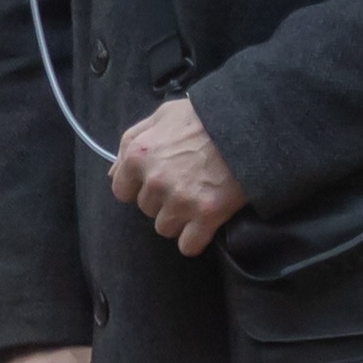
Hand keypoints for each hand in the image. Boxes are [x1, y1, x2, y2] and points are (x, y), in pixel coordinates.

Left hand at [109, 99, 247, 254]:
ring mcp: (180, 200)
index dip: (138, 188)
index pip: (122, 191)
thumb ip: (132, 141)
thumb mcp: (162, 116)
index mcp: (139, 156)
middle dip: (162, 201)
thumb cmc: (205, 117)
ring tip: (197, 200)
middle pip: (147, 209)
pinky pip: (189, 245)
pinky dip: (195, 240)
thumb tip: (114, 173)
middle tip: (185, 184)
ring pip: (165, 228)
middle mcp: (154, 181)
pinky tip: (205, 225)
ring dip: (179, 220)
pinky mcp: (207, 214)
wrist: (249, 124)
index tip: (155, 183)